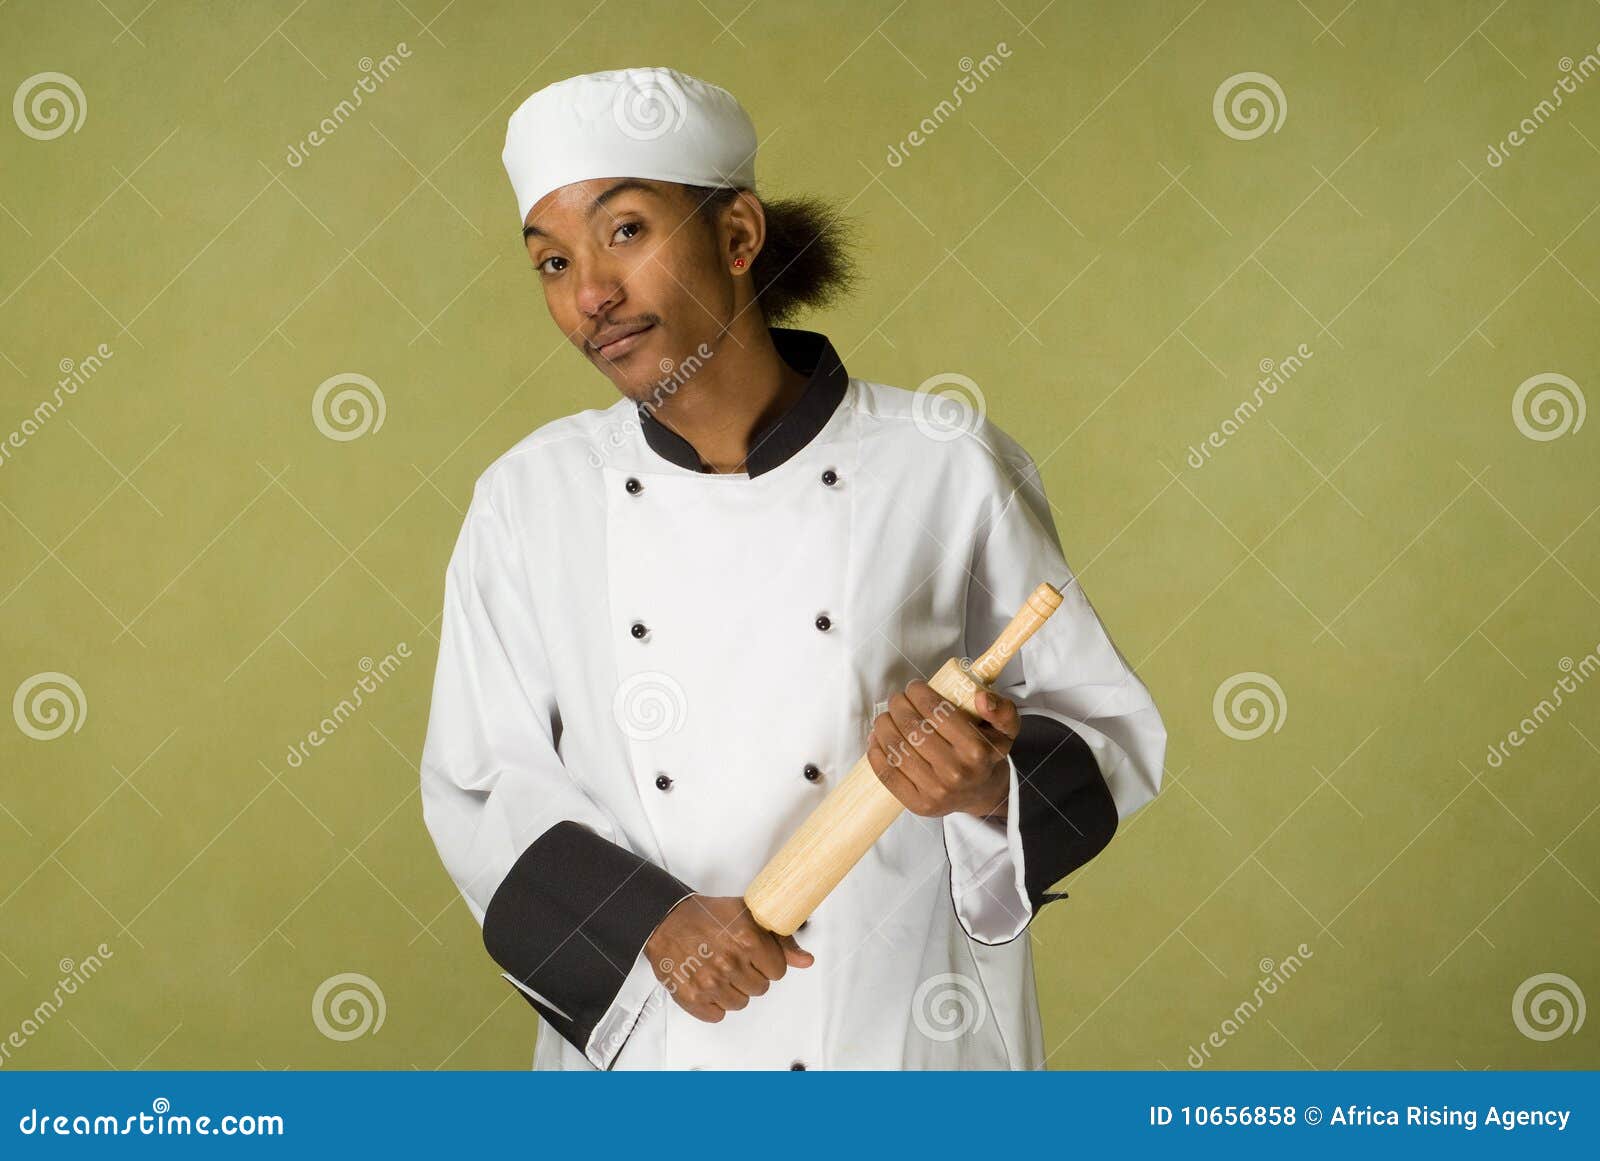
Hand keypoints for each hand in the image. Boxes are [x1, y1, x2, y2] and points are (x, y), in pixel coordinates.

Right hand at [644, 894, 812, 1022]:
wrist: (667, 921)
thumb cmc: (707, 916)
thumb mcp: (749, 915)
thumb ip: (781, 940)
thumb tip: (806, 960)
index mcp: (748, 940)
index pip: (778, 971)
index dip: (768, 963)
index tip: (755, 955)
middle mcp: (730, 963)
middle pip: (761, 988)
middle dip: (751, 975)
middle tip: (734, 960)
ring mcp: (710, 983)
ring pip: (740, 1003)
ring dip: (733, 990)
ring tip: (720, 970)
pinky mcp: (692, 998)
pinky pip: (717, 1015)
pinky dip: (714, 1004)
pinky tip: (708, 983)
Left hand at [867, 680, 1019, 819]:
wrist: (981, 792)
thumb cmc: (986, 753)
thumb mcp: (1005, 728)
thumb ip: (1001, 709)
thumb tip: (981, 698)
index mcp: (977, 750)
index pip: (937, 711)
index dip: (919, 693)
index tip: (914, 687)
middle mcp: (956, 773)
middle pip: (912, 728)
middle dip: (898, 705)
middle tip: (897, 699)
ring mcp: (935, 792)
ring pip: (896, 748)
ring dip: (883, 725)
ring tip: (886, 716)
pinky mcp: (918, 805)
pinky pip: (887, 774)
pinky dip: (875, 751)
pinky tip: (877, 738)